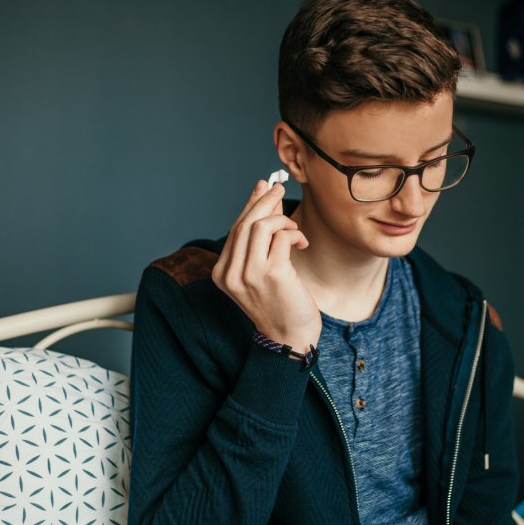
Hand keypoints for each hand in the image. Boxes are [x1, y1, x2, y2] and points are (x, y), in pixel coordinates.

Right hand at [212, 181, 320, 353]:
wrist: (290, 337)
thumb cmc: (279, 302)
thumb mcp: (262, 268)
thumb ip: (259, 237)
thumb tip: (264, 193)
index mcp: (222, 273)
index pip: (235, 229)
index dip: (251, 204)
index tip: (264, 186)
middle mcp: (231, 273)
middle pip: (245, 223)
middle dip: (265, 201)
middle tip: (280, 189)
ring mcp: (250, 274)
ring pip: (261, 226)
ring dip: (282, 219)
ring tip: (294, 229)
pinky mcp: (272, 274)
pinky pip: (282, 237)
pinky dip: (294, 232)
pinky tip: (301, 242)